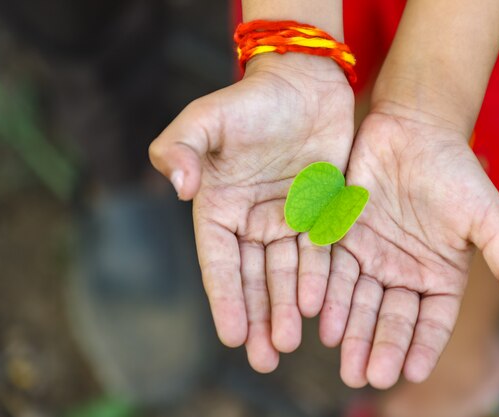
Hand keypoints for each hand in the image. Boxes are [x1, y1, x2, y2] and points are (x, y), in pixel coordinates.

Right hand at [149, 54, 353, 371]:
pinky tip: (322, 309)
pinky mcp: (321, 214)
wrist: (302, 83)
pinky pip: (321, 254)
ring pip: (288, 274)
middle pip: (254, 279)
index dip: (225, 299)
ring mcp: (288, 221)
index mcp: (219, 208)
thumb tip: (177, 188)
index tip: (231, 336)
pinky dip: (320, 281)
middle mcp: (253, 222)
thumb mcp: (205, 117)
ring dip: (288, 308)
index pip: (219, 263)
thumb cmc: (250, 101)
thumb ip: (178, 147)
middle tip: (265, 359)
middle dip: (258, 319)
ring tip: (291, 342)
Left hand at [318, 103, 498, 388]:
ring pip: (359, 302)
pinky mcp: (342, 237)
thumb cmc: (456, 171)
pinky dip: (329, 294)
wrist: (413, 129)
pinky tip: (323, 319)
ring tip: (344, 360)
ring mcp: (371, 257)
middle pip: (390, 318)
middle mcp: (403, 274)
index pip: (431, 321)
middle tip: (365, 377)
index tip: (409, 372)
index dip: (422, 346)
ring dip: (352, 331)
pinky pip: (334, 271)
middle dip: (379, 347)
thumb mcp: (487, 218)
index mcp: (440, 276)